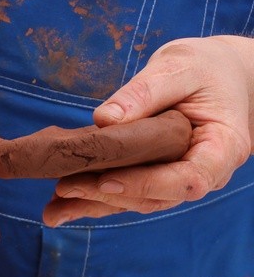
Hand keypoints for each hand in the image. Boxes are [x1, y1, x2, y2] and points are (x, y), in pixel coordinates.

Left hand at [44, 36, 253, 225]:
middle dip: (108, 196)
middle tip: (64, 189)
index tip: (106, 181)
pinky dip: (93, 200)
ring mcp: (179, 180)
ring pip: (137, 202)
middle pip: (157, 197)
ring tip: (53, 209)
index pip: (188, 180)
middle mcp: (205, 173)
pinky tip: (58, 207)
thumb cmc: (206, 67)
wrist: (220, 74)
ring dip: (94, 206)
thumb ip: (145, 92)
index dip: (146, 185)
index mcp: (223, 148)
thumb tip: (104, 118)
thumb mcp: (179, 68)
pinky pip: (126, 194)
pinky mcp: (156, 178)